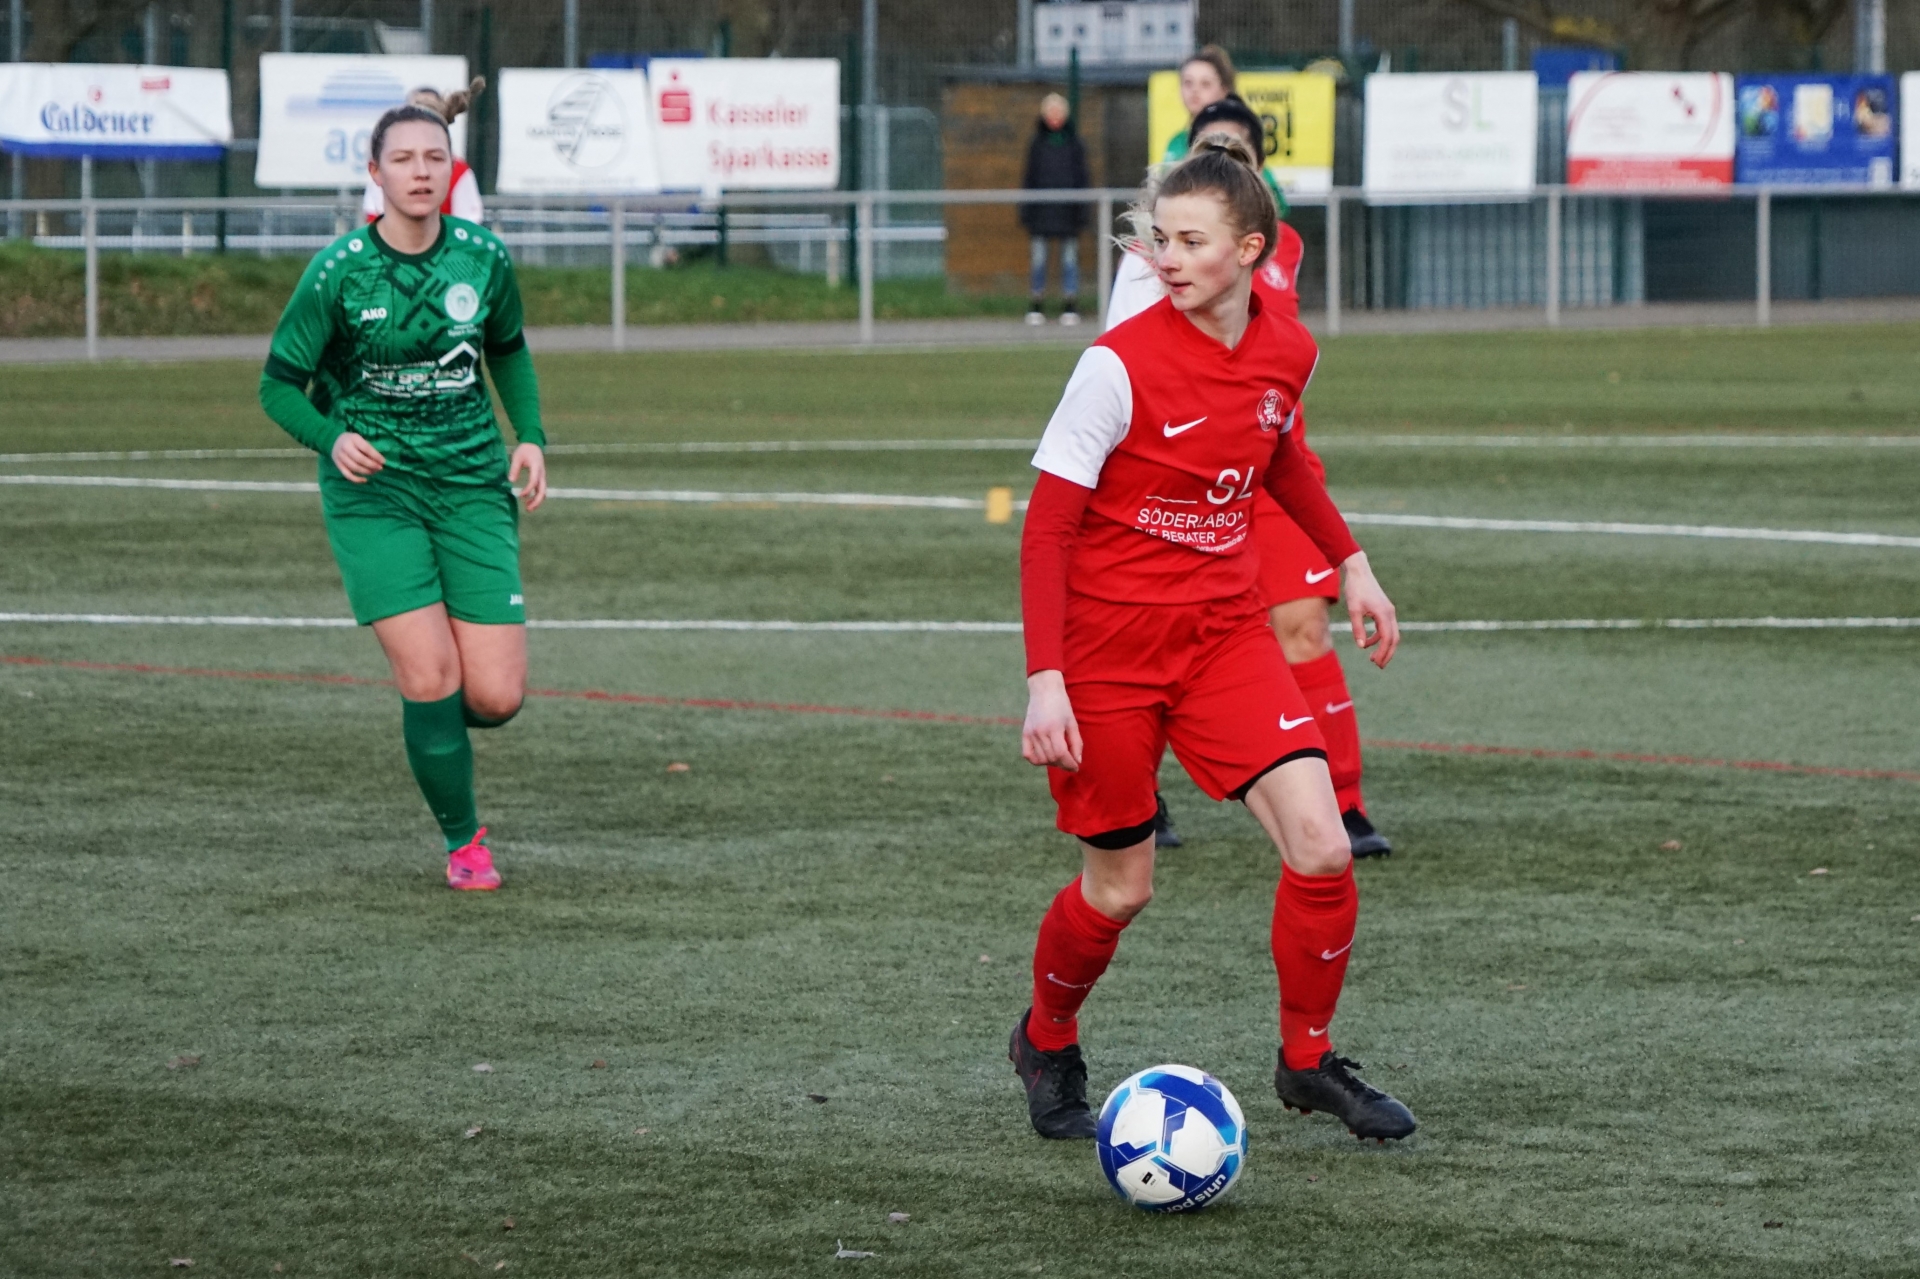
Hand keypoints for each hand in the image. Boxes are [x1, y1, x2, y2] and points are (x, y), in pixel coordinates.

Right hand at [330, 432, 384, 482]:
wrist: (336, 441)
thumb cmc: (354, 441)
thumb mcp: (361, 439)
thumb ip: (369, 448)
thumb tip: (380, 460)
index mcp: (353, 438)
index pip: (366, 448)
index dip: (376, 456)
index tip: (383, 461)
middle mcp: (345, 447)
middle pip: (359, 459)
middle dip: (371, 465)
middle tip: (380, 468)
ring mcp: (340, 456)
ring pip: (354, 467)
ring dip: (366, 471)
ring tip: (374, 472)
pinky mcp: (337, 465)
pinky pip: (347, 475)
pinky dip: (356, 479)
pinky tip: (364, 480)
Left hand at [510, 443, 546, 510]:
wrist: (533, 444)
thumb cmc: (524, 450)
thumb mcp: (517, 457)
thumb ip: (514, 469)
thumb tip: (511, 481)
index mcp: (536, 467)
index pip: (534, 481)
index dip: (527, 490)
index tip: (520, 495)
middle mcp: (542, 473)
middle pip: (542, 490)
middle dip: (536, 501)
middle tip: (528, 509)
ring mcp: (542, 476)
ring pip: (543, 492)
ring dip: (537, 501)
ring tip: (528, 508)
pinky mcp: (541, 478)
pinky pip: (541, 490)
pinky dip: (536, 497)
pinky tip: (529, 501)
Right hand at [1022, 669, 1083, 770]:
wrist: (1045, 691)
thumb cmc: (1062, 706)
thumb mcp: (1072, 723)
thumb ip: (1076, 743)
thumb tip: (1077, 761)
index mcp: (1054, 728)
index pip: (1061, 754)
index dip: (1069, 764)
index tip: (1076, 767)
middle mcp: (1040, 732)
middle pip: (1051, 758)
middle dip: (1063, 764)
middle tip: (1069, 761)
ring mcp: (1031, 733)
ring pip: (1040, 759)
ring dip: (1051, 763)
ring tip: (1059, 757)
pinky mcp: (1025, 733)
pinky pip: (1028, 755)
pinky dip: (1036, 760)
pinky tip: (1045, 756)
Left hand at [1340, 551, 1399, 668]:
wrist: (1359, 572)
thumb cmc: (1355, 590)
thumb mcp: (1353, 610)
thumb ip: (1358, 628)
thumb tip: (1361, 646)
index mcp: (1384, 614)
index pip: (1387, 638)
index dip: (1383, 652)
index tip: (1375, 663)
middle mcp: (1390, 613)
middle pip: (1394, 639)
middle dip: (1387, 653)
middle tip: (1378, 666)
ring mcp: (1388, 611)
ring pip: (1391, 634)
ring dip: (1384, 647)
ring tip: (1373, 659)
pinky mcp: (1384, 610)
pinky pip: (1385, 628)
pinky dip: (1378, 637)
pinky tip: (1367, 643)